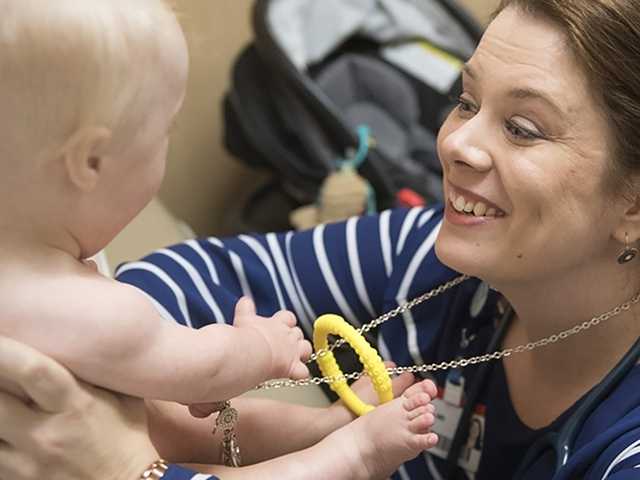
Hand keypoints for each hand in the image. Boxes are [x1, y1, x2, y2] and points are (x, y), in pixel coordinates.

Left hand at [0, 337, 158, 479]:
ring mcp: (25, 462)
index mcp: (75, 405)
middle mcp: (44, 434)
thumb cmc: (126, 436)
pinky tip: (5, 423)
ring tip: (1, 393)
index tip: (0, 330)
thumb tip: (80, 337)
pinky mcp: (15, 479)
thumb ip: (99, 370)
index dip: (7, 349)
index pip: (33, 371)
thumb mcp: (123, 397)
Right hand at [233, 297, 311, 380]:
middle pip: (298, 332)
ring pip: (306, 348)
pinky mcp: (291, 366)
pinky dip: (300, 373)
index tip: (281, 325)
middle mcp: (286, 335)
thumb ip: (245, 308)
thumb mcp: (243, 318)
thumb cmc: (244, 335)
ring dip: (302, 352)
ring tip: (294, 358)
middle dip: (294, 337)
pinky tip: (295, 375)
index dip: (286, 321)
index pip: (287, 317)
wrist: (249, 351)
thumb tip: (245, 300)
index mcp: (276, 323)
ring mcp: (291, 351)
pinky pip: (303, 372)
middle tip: (284, 344)